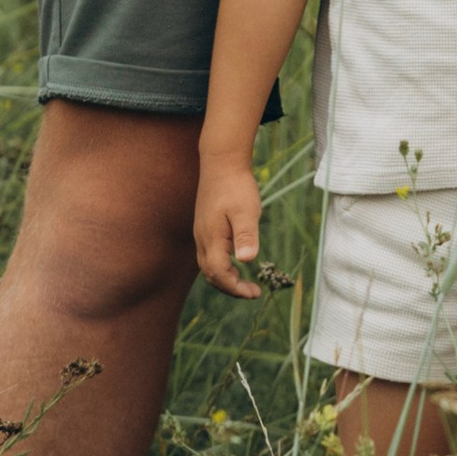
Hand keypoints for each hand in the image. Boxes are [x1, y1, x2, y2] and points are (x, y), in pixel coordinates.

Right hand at [195, 159, 264, 298]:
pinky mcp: (205, 227)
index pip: (219, 274)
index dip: (235, 288)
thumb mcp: (246, 210)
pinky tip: (236, 262)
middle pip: (211, 274)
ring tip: (246, 283)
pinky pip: (209, 255)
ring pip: (208, 266)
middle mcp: (202, 239)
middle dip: (230, 288)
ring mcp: (201, 233)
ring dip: (225, 278)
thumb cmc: (236, 186)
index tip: (254, 293)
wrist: (221, 162)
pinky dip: (222, 266)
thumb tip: (248, 259)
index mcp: (211, 238)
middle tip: (253, 292)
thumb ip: (246, 235)